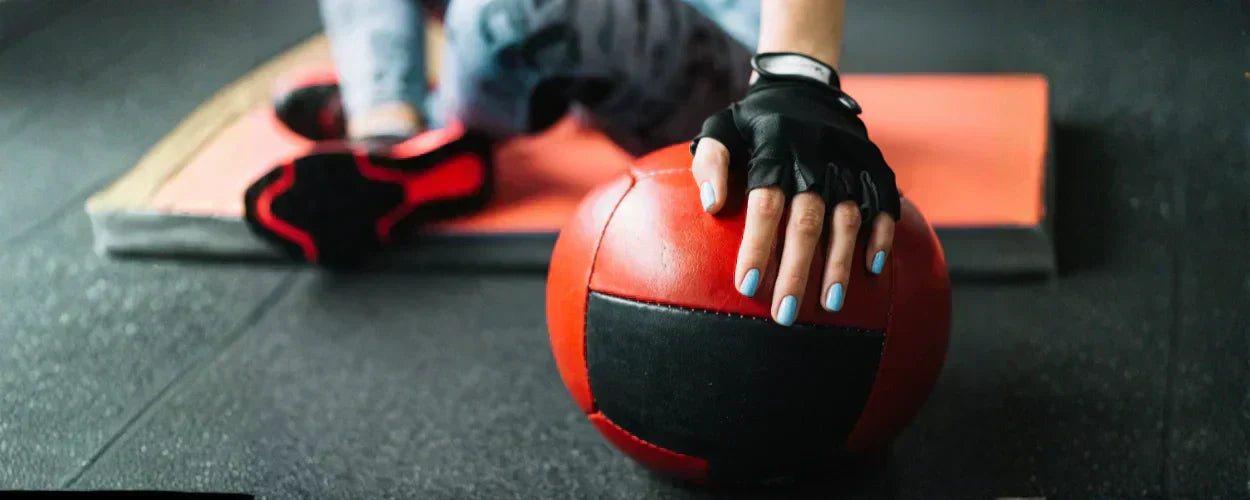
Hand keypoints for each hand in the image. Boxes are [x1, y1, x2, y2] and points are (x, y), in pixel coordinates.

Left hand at [690, 63, 899, 325]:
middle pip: (807, 220)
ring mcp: (848, 160)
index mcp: (774, 146)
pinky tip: (872, 269)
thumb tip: (712, 206)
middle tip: (786, 314)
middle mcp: (814, 154)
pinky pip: (884, 203)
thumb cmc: (752, 122)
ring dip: (839, 264)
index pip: (765, 203)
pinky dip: (881, 235)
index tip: (748, 286)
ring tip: (829, 304)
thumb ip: (710, 163)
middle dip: (797, 271)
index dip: (757, 246)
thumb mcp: (720, 129)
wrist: (802, 85)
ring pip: (847, 218)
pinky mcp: (874, 164)